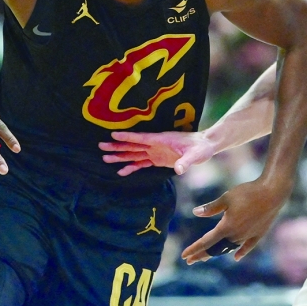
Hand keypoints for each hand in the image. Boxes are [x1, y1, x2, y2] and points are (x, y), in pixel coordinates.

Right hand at [99, 130, 215, 175]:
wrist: (205, 146)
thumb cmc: (200, 148)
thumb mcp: (195, 155)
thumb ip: (186, 162)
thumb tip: (179, 170)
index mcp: (161, 140)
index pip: (141, 138)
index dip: (128, 137)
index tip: (113, 135)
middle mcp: (155, 144)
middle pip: (132, 145)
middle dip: (117, 146)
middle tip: (101, 147)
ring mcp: (155, 151)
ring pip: (134, 153)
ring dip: (120, 156)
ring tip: (105, 158)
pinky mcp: (158, 159)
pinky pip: (142, 163)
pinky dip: (131, 167)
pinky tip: (121, 171)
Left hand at [182, 177, 290, 263]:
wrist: (273, 193)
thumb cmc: (248, 192)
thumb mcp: (226, 197)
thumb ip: (211, 207)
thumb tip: (195, 212)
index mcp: (226, 227)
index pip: (206, 242)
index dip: (194, 249)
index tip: (184, 256)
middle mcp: (236, 235)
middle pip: (216, 248)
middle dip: (202, 255)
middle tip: (190, 261)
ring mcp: (248, 236)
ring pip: (229, 248)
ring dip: (217, 252)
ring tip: (207, 257)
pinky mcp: (258, 234)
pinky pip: (246, 247)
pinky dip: (240, 252)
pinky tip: (235, 257)